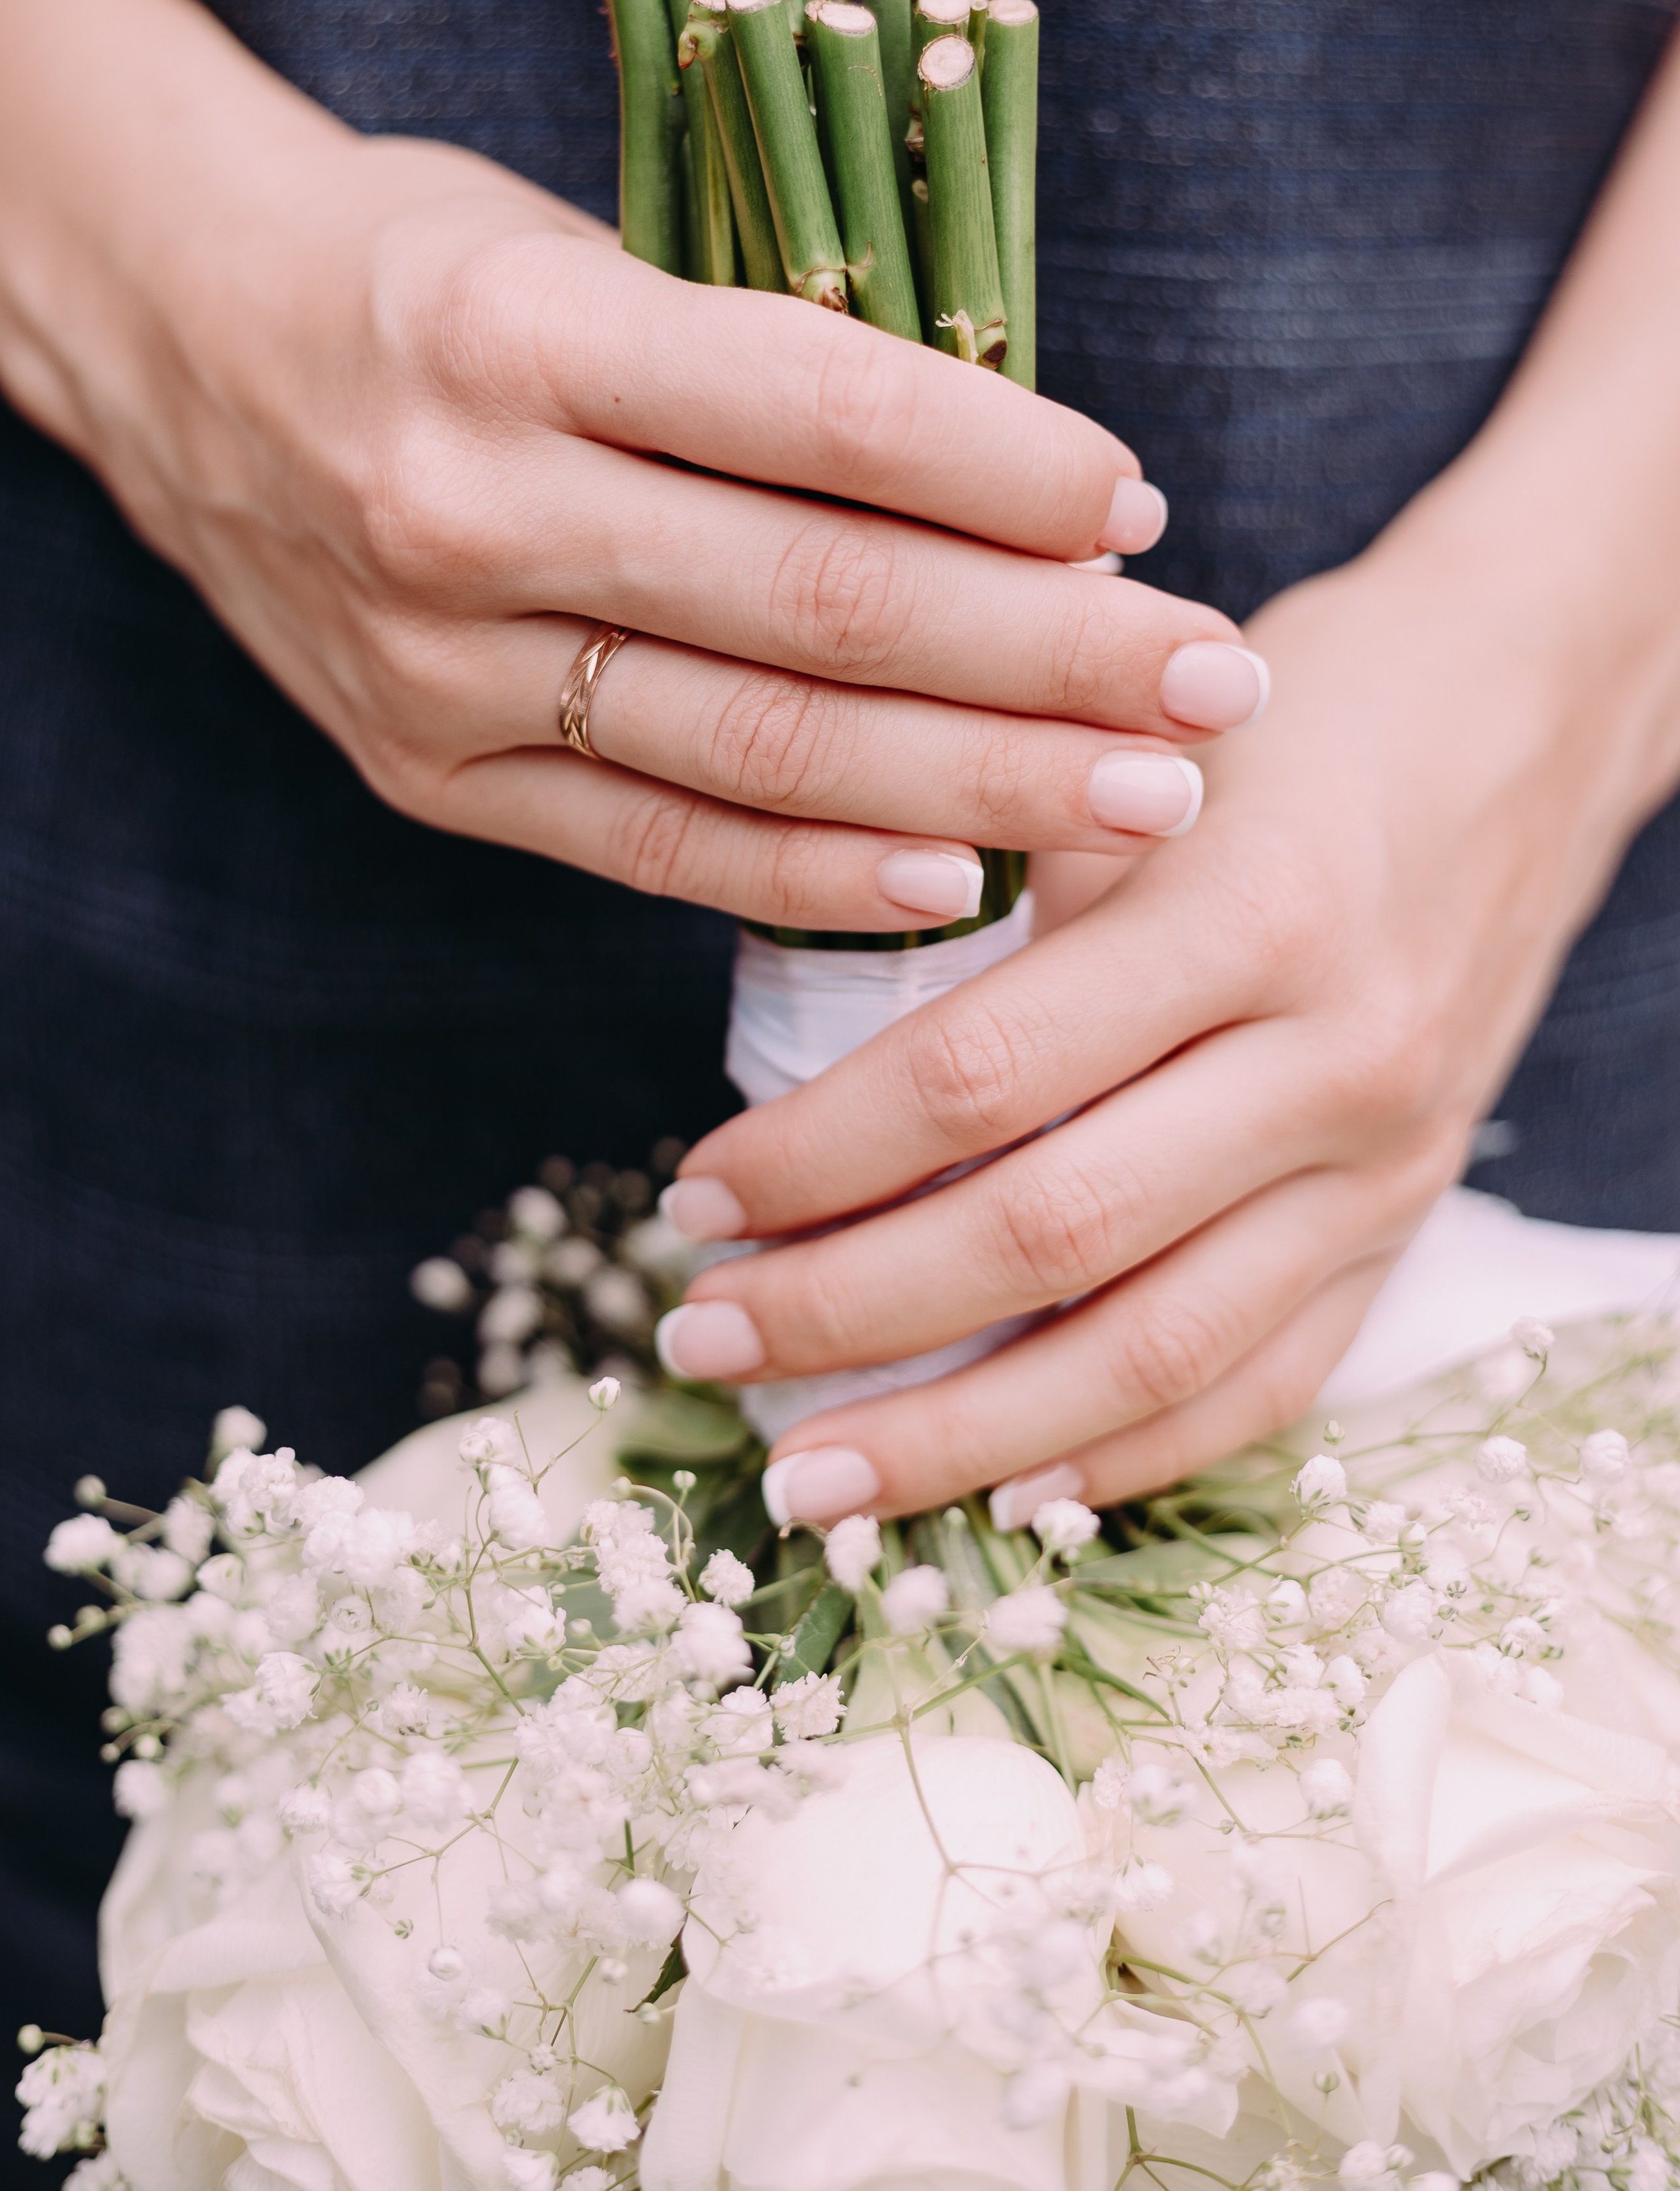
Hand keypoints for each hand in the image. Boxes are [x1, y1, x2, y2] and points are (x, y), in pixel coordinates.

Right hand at [0, 0, 1266, 932]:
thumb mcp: (585, 248)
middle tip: (1212, 688)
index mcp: (520, 331)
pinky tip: (954, 882)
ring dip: (977, 785)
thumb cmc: (427, 271)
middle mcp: (467, 506)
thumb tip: (1030, 496)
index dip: (1005, 469)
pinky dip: (812, 869)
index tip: (1143, 508)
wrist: (178, 341)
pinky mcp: (423, 772)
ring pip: (755, 747)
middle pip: (820, 607)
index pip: (821, 410)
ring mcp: (434, 663)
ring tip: (1146, 800)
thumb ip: (771, 367)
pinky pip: (651, 840)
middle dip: (1047, 658)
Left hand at [659, 477, 1679, 1512]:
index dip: (816, 1154)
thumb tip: (788, 1041)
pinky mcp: (1404, 1228)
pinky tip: (997, 1490)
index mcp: (1247, 913)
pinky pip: (1262, 1384)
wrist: (1519, 734)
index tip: (691, 1195)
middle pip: (1050, 1237)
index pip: (983, 1074)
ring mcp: (1379, 1166)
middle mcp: (1330, 1058)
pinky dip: (1121, 1453)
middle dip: (848, 1313)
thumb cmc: (1295, 719)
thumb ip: (989, 880)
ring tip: (810, 1475)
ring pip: (1152, 1353)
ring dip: (959, 1436)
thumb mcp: (1140, 753)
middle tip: (698, 1340)